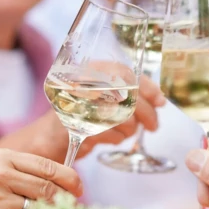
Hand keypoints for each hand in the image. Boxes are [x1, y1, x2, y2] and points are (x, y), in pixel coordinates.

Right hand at [0, 148, 80, 208]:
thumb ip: (22, 170)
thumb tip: (60, 180)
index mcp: (4, 157)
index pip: (47, 166)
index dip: (70, 178)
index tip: (80, 188)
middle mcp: (0, 175)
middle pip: (47, 188)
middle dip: (65, 200)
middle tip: (72, 207)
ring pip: (39, 208)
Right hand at [29, 75, 165, 159]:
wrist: (48, 138)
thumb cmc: (82, 117)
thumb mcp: (105, 99)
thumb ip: (129, 93)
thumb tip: (160, 99)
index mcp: (91, 70)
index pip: (126, 72)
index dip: (148, 87)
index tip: (161, 102)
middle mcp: (82, 81)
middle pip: (128, 95)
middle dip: (146, 114)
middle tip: (152, 127)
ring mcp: (77, 101)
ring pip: (123, 115)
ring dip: (128, 130)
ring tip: (119, 132)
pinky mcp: (76, 124)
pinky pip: (110, 132)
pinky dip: (114, 138)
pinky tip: (106, 137)